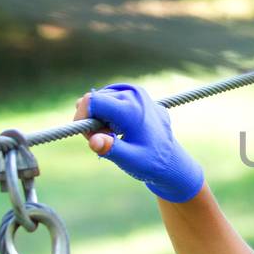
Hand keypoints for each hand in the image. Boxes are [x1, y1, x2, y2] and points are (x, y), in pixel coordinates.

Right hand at [75, 83, 204, 202]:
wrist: (171, 159)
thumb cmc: (150, 162)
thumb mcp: (130, 159)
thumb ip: (111, 150)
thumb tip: (94, 141)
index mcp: (131, 108)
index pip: (91, 101)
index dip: (82, 118)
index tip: (90, 136)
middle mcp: (134, 94)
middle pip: (94, 99)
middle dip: (91, 120)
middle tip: (106, 139)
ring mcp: (137, 92)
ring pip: (101, 98)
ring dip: (100, 117)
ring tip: (114, 134)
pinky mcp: (136, 94)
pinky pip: (111, 98)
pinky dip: (108, 112)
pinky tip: (119, 127)